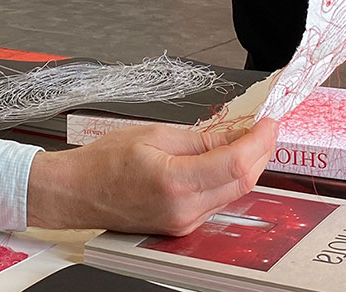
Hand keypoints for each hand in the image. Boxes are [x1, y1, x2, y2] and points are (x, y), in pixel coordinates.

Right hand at [27, 118, 277, 234]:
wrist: (77, 192)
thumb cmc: (103, 161)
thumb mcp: (153, 133)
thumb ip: (198, 137)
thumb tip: (233, 134)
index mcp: (174, 181)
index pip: (236, 163)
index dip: (260, 141)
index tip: (268, 121)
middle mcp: (183, 209)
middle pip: (242, 181)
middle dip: (261, 151)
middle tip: (264, 127)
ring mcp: (184, 221)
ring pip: (233, 192)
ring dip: (247, 164)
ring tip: (247, 138)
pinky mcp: (181, 225)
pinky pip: (217, 200)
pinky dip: (228, 177)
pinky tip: (227, 158)